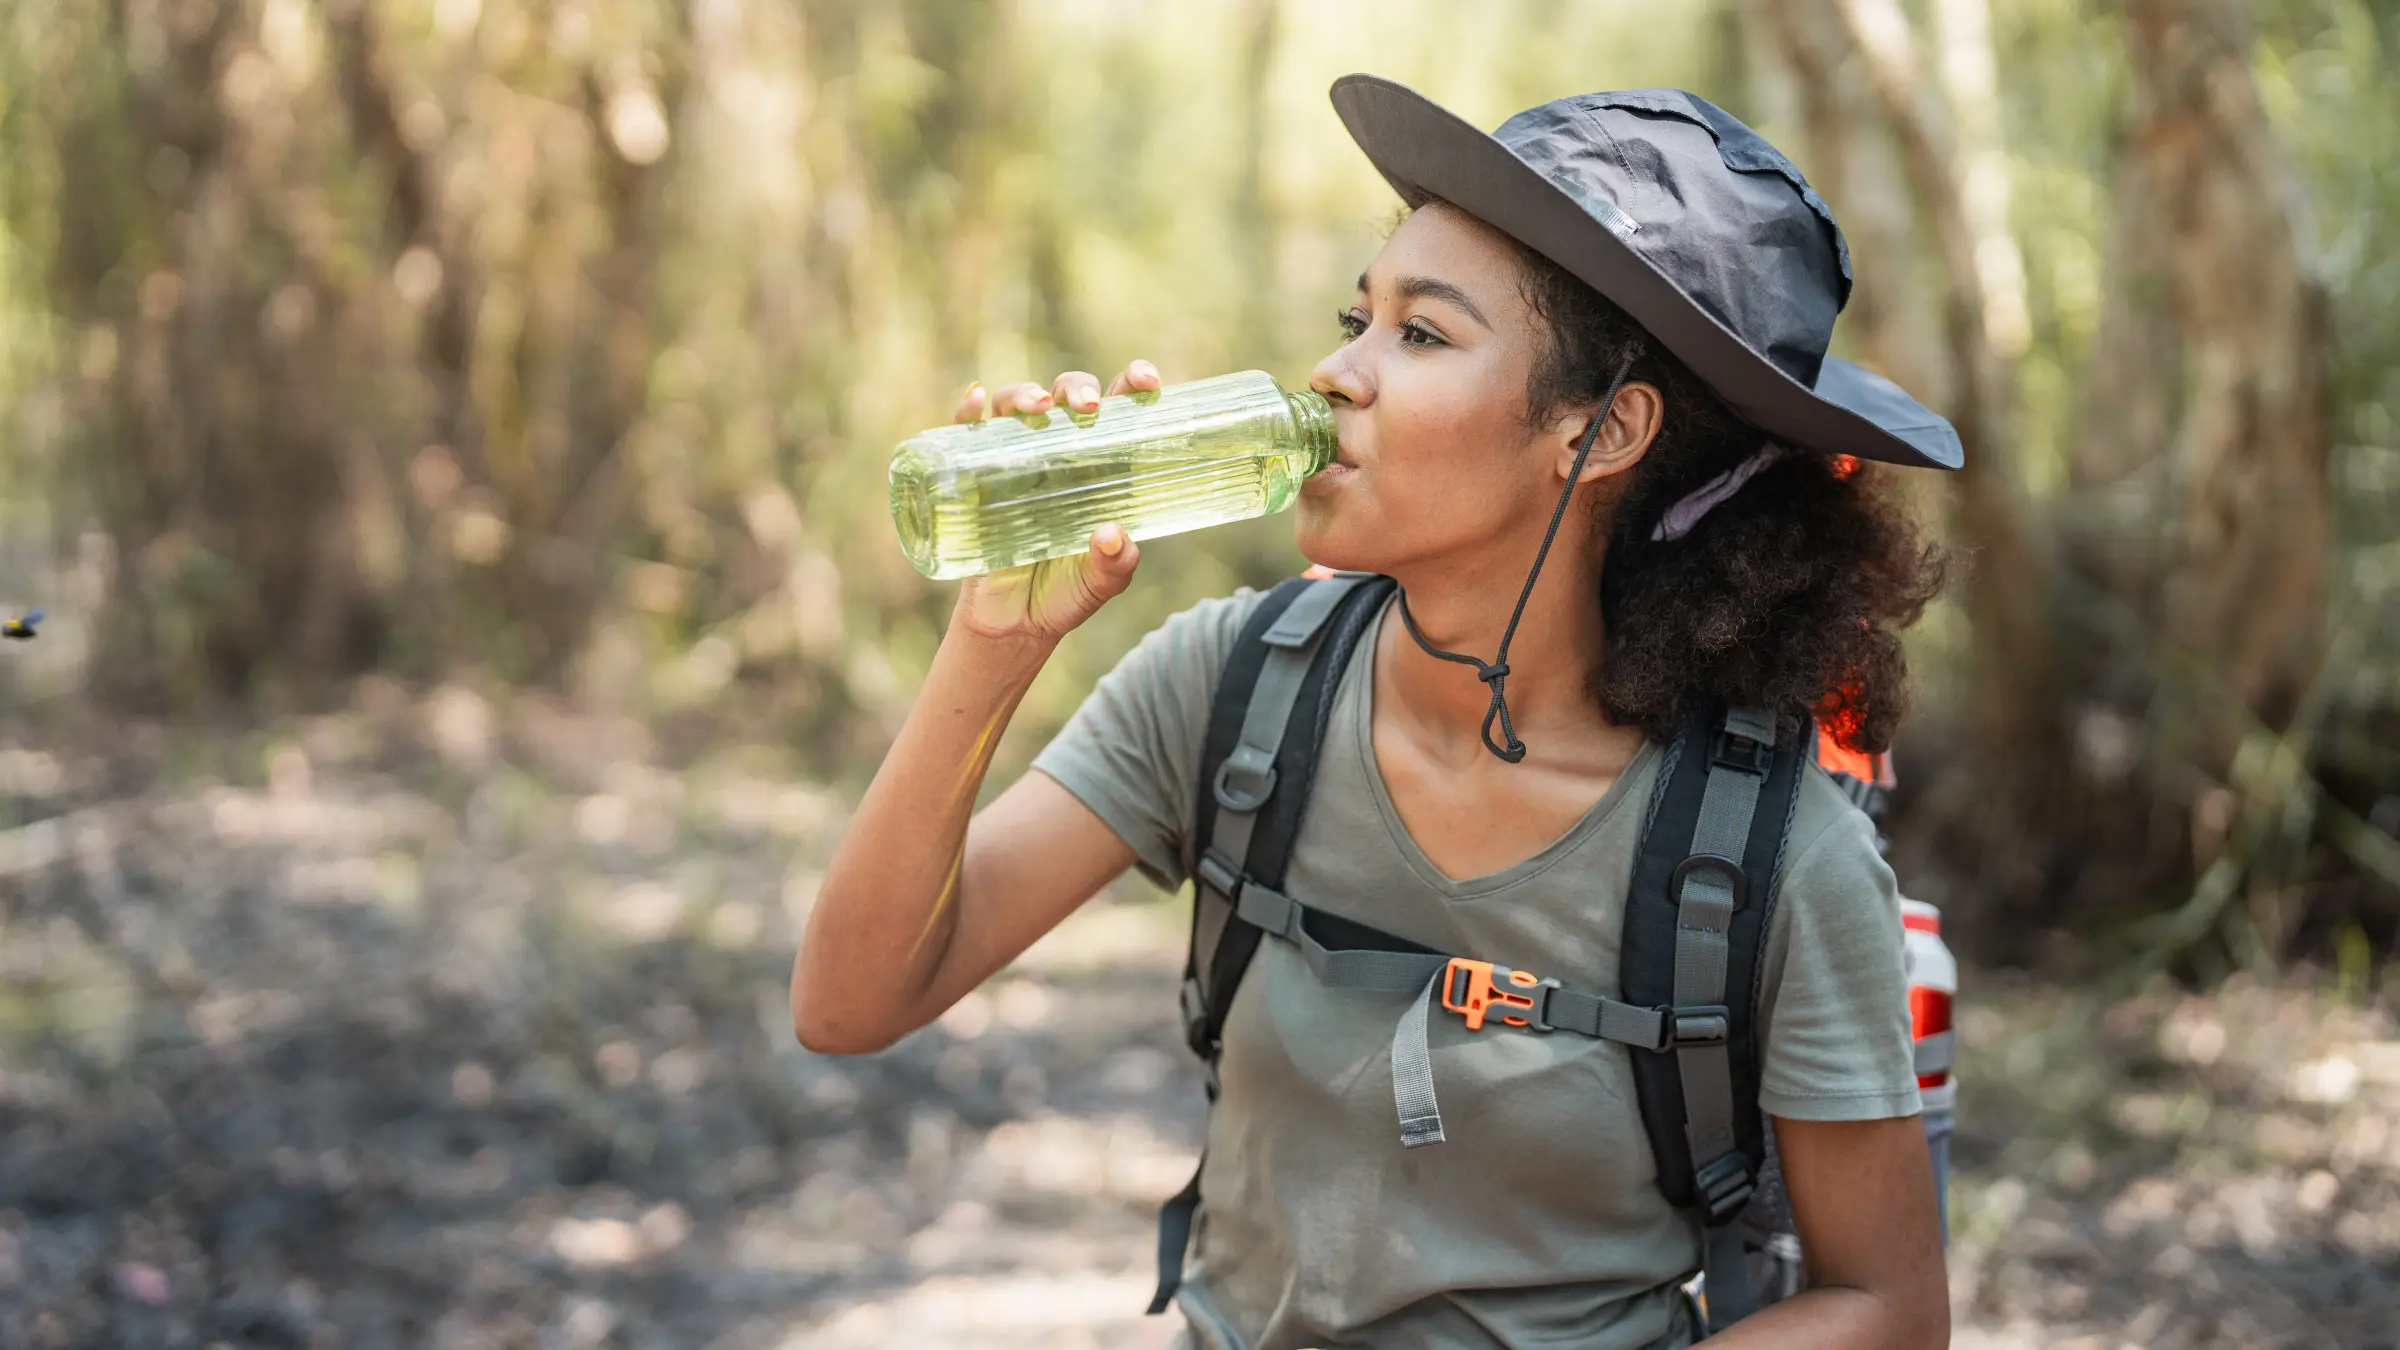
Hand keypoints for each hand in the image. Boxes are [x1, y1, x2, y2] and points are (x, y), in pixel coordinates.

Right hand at [948, 360, 1162, 645]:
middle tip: (1088, 408)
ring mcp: (1014, 461)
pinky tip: (975, 402)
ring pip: (1016, 406)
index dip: (1133, 383)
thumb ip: (1115, 565)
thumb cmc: (1064, 594)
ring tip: (1036, 406)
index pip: (1119, 411)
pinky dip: (969, 412)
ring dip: (1024, 393)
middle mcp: (1059, 453)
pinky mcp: (974, 477)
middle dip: (1077, 388)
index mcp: (1100, 466)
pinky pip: (967, 435)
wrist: (1013, 624)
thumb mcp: (1100, 584)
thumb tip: (1111, 535)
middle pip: (1066, 397)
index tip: (1147, 381)